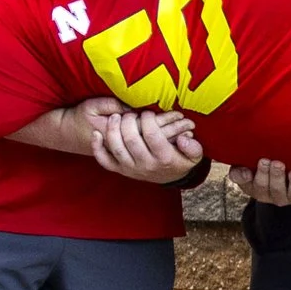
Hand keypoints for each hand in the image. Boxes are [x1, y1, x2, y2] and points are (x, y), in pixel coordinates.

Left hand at [90, 107, 204, 183]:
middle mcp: (145, 165)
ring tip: (116, 116)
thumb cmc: (181, 160)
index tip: (149, 112)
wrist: (169, 177)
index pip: (152, 134)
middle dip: (129, 120)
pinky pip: (104, 161)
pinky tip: (97, 133)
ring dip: (113, 129)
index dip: (149, 119)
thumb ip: (194, 147)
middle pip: (131, 139)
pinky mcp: (120, 170)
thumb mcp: (194, 156)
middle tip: (131, 112)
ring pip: (116, 148)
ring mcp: (130, 168)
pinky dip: (97, 148)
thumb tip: (185, 137)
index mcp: (164, 158)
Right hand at [230, 159, 290, 205]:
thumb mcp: (244, 171)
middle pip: (275, 190)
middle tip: (276, 163)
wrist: (279, 176)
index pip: (256, 186)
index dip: (260, 175)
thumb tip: (242, 172)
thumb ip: (239, 172)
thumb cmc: (258, 169)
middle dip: (276, 176)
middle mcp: (275, 196)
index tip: (263, 160)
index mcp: (258, 190)